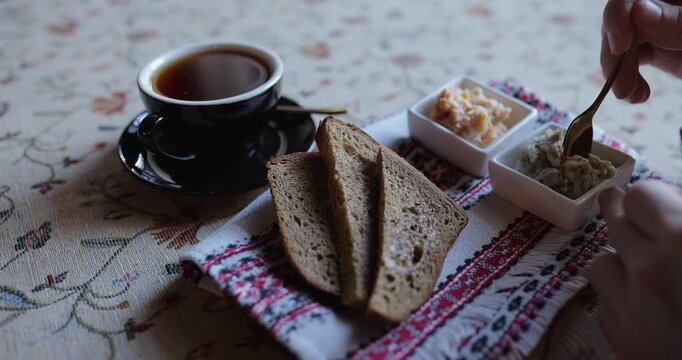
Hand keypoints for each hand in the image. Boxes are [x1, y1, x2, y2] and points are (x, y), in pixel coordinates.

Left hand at [589, 180, 681, 358]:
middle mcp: (650, 270)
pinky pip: (606, 304)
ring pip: (602, 264)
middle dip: (631, 223)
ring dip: (621, 263)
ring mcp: (631, 308)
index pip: (641, 196)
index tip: (663, 206)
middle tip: (640, 222)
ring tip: (644, 269)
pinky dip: (622, 301)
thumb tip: (670, 203)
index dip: (654, 200)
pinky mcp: (622, 341)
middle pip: (615, 224)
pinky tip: (647, 307)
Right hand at [602, 0, 681, 102]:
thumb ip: (675, 22)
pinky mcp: (657, 48)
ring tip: (630, 95)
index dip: (617, 18)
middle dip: (615, 56)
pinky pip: (630, 59)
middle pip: (618, 24)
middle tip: (621, 86)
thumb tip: (639, 10)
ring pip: (618, 44)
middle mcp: (659, 8)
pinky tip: (638, 94)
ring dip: (617, 73)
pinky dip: (627, 80)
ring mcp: (656, 29)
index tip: (619, 46)